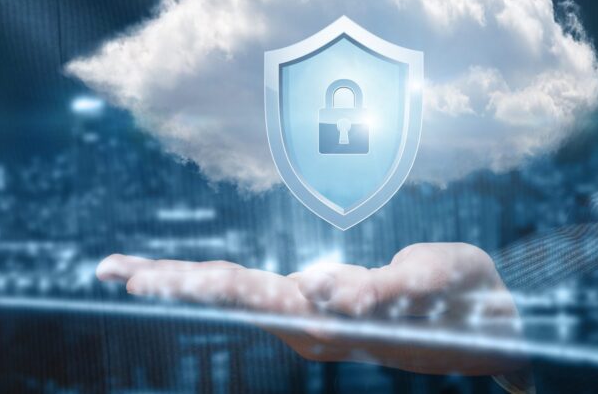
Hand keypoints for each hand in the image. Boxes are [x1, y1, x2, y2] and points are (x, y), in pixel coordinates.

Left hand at [97, 243, 528, 377]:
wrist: (488, 327)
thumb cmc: (460, 301)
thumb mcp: (427, 288)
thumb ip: (378, 292)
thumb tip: (323, 296)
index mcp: (325, 317)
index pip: (244, 294)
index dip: (191, 281)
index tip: (138, 279)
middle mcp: (310, 320)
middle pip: (226, 294)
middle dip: (169, 282)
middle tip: (110, 270)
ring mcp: (314, 316)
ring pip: (238, 295)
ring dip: (183, 283)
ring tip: (128, 275)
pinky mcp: (326, 305)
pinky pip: (263, 292)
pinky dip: (217, 285)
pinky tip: (182, 283)